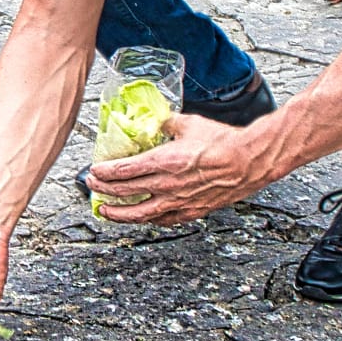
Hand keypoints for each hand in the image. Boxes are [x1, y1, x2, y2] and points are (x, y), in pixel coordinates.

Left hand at [86, 113, 277, 225]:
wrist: (250, 161)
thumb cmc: (224, 143)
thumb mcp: (189, 124)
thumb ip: (166, 123)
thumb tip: (155, 121)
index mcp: (164, 161)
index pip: (123, 171)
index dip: (103, 173)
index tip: (93, 171)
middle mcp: (167, 184)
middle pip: (125, 192)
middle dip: (103, 190)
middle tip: (91, 186)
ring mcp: (179, 201)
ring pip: (139, 214)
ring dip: (118, 213)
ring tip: (105, 211)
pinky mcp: (191, 211)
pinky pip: (162, 220)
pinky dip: (146, 219)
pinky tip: (140, 218)